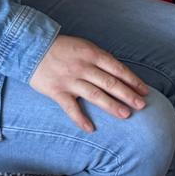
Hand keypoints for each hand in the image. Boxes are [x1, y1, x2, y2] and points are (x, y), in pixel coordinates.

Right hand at [29, 35, 147, 131]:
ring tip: (126, 115)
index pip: (118, 69)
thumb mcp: (84, 46)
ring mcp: (70, 80)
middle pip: (110, 82)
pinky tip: (91, 129)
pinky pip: (70, 108)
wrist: (30, 47)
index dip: (132, 80)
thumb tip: (119, 74)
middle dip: (128, 94)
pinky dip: (80, 119)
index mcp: (92, 54)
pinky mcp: (56, 91)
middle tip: (142, 105)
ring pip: (95, 95)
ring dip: (111, 106)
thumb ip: (99, 59)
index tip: (144, 90)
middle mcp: (83, 67)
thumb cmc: (61, 48)